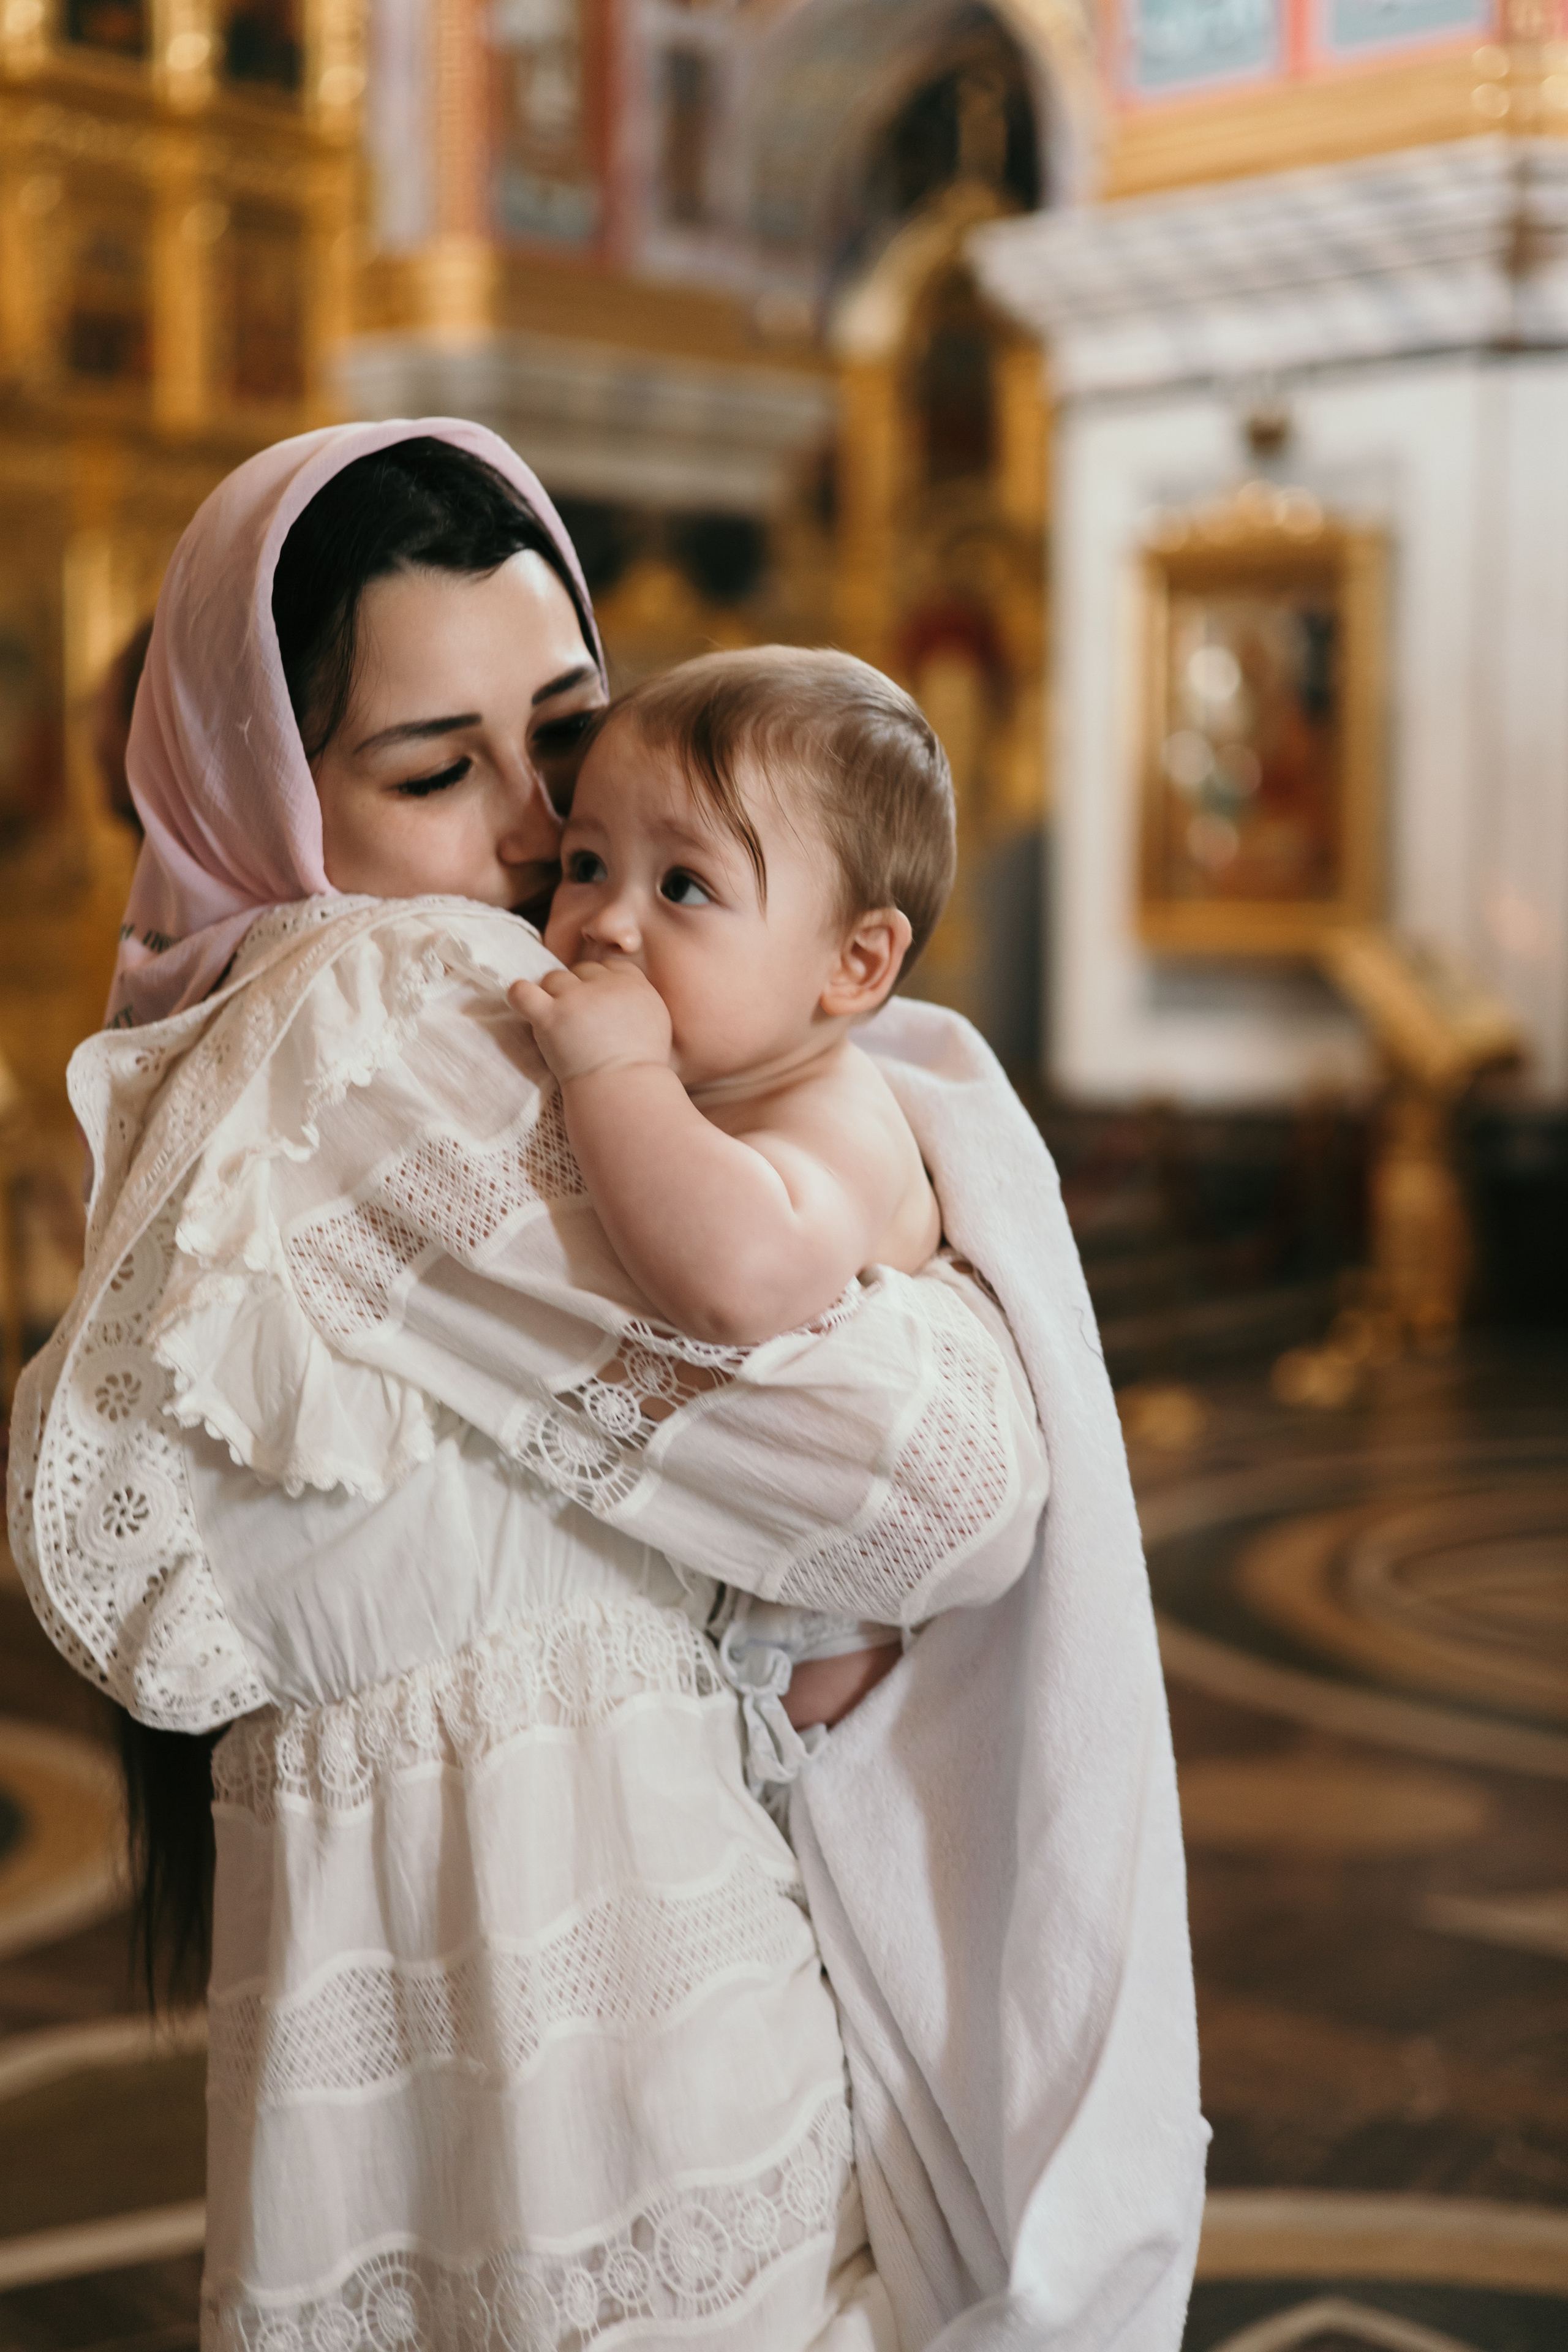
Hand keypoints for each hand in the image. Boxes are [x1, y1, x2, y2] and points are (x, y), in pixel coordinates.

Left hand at [509, 960, 673, 1084]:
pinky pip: (523, 992)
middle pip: (582, 970)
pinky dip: (519, 995)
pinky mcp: (552, 1016)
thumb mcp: (656, 1026)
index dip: (601, 983)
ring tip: (557, 1026)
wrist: (625, 1093)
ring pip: (554, 978)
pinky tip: (522, 1003)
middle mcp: (608, 985)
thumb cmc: (640, 1070)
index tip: (599, 1006)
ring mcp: (578, 998)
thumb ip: (638, 1001)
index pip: (611, 966)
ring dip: (552, 997)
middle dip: (578, 991)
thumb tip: (622, 994)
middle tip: (578, 1022)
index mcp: (636, 986)